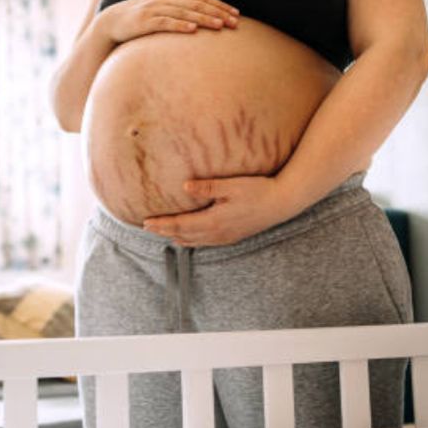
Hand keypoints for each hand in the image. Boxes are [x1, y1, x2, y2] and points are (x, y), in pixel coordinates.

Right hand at [96, 0, 238, 43]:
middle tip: (234, 22)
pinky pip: (165, 23)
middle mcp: (165, 0)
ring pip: (184, 12)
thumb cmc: (139, 22)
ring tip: (220, 26)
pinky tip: (192, 29)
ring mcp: (154, 9)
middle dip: (217, 12)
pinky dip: (180, 25)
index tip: (236, 15)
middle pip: (196, 4)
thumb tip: (199, 25)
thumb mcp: (161, 14)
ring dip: (203, 18)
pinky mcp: (145, 22)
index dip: (219, 5)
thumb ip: (178, 15)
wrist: (110, 23)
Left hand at [142, 175, 292, 246]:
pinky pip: (204, 242)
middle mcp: (216, 233)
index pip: (180, 225)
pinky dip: (190, 240)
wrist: (281, 203)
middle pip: (183, 235)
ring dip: (175, 237)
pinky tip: (186, 237)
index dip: (161, 224)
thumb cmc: (257, 190)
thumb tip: (184, 186)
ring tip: (162, 232)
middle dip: (163, 231)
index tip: (145, 222)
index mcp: (213, 221)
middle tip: (146, 227)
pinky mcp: (231, 237)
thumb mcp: (231, 186)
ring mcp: (224, 237)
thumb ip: (207, 186)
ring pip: (193, 241)